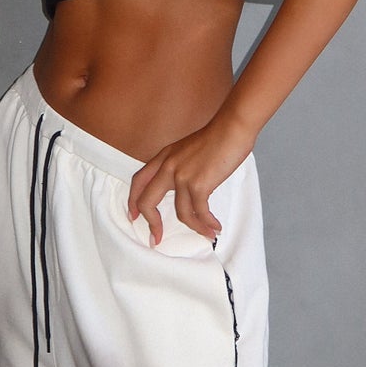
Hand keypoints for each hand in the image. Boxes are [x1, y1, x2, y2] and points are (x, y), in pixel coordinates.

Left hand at [127, 115, 257, 245]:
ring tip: (206, 232)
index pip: (138, 181)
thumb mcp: (187, 149)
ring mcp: (182, 176)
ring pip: (180, 213)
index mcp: (164, 157)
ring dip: (195, 227)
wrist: (233, 128)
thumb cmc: (217, 138)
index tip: (134, 217)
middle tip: (156, 238)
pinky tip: (215, 226)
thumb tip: (183, 188)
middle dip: (151, 223)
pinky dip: (207, 223)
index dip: (133, 202)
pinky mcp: (199, 184)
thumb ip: (179, 165)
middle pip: (146, 202)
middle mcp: (168, 167)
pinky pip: (199, 213)